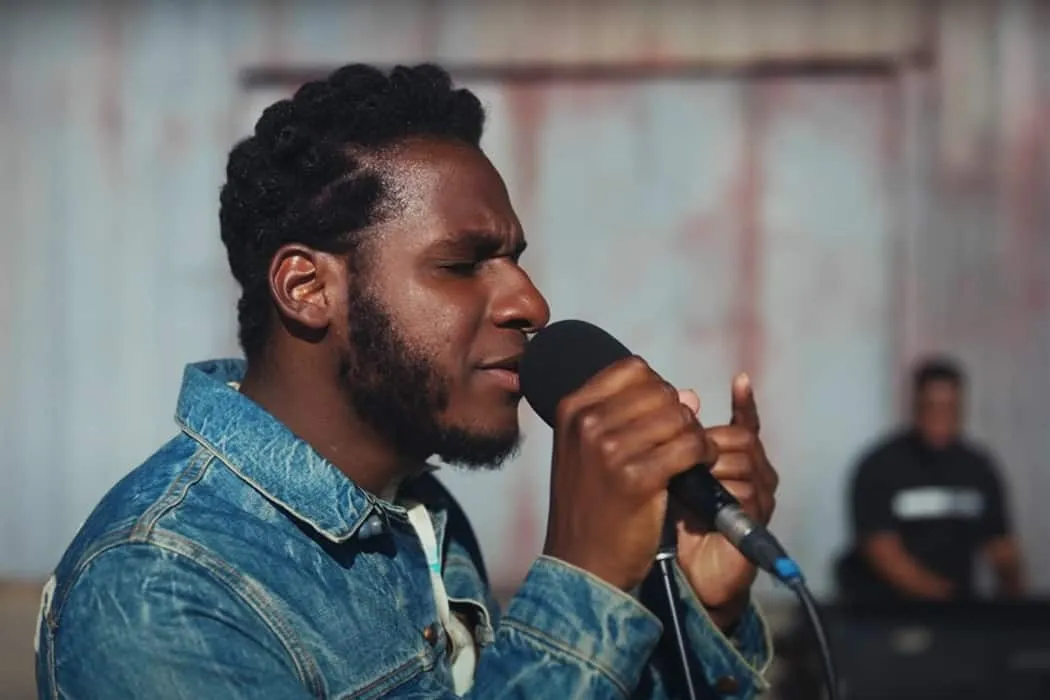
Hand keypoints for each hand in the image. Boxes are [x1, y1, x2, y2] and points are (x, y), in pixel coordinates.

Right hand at [543, 356, 718, 591]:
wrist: (583, 563)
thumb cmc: (593, 505)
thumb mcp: (593, 452)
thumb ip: (635, 417)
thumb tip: (691, 395)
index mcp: (572, 408)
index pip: (633, 369)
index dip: (657, 390)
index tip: (659, 418)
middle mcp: (587, 422)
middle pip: (660, 390)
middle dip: (680, 414)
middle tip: (681, 442)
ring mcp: (610, 448)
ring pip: (679, 416)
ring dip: (695, 435)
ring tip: (691, 457)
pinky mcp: (637, 477)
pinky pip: (689, 446)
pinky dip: (702, 454)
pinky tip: (697, 469)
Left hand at [673, 374, 778, 628]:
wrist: (688, 575)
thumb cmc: (678, 522)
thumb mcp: (668, 474)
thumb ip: (672, 442)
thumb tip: (679, 395)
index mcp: (736, 459)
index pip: (746, 423)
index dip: (745, 402)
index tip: (739, 378)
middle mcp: (756, 472)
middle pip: (741, 438)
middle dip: (704, 442)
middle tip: (673, 454)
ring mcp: (761, 495)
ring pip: (742, 461)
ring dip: (708, 467)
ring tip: (680, 481)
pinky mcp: (758, 518)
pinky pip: (745, 491)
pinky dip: (719, 491)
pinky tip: (700, 498)